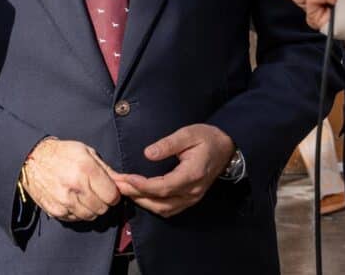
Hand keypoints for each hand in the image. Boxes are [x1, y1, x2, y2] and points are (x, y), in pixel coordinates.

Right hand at [20, 138, 119, 221]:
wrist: (32, 159)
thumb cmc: (62, 153)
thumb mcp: (87, 152)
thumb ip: (106, 170)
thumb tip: (124, 183)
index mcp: (86, 169)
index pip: (112, 196)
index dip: (113, 194)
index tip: (109, 190)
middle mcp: (76, 187)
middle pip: (102, 208)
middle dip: (103, 202)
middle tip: (96, 193)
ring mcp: (64, 201)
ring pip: (90, 216)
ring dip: (91, 209)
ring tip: (84, 196)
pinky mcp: (55, 211)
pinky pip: (75, 219)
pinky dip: (77, 212)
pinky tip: (73, 200)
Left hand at [114, 124, 234, 217]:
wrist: (227, 147)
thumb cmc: (207, 138)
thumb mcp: (188, 134)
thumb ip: (168, 144)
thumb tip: (148, 153)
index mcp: (192, 174)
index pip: (163, 187)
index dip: (142, 185)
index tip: (124, 178)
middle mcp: (192, 191)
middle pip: (160, 202)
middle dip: (136, 194)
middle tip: (117, 184)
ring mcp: (192, 198)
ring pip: (164, 210)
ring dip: (143, 202)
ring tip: (125, 190)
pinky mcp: (191, 199)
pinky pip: (169, 209)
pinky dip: (153, 205)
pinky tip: (141, 196)